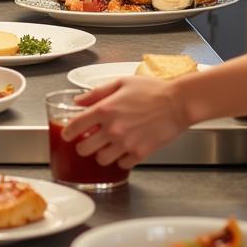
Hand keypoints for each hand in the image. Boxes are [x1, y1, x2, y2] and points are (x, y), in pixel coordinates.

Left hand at [60, 77, 187, 169]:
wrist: (178, 102)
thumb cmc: (151, 90)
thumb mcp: (121, 83)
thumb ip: (96, 93)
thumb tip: (78, 101)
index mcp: (105, 109)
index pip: (75, 127)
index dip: (67, 132)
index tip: (68, 134)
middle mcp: (113, 129)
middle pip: (84, 149)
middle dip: (83, 145)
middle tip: (89, 140)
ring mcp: (126, 143)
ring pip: (101, 160)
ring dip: (102, 153)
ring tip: (108, 145)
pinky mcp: (140, 154)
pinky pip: (122, 164)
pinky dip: (121, 159)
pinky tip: (125, 148)